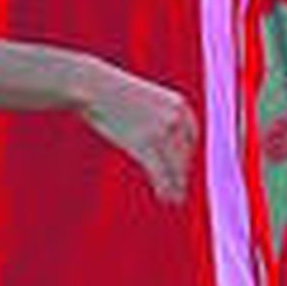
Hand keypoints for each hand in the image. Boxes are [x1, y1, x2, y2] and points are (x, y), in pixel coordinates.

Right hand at [79, 68, 197, 203]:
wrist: (94, 84)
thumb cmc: (114, 91)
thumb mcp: (146, 100)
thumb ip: (159, 116)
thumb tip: (162, 138)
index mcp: (180, 105)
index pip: (192, 137)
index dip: (187, 156)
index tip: (183, 169)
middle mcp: (176, 118)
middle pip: (185, 154)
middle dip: (182, 174)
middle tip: (179, 191)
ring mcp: (161, 131)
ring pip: (175, 167)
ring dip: (176, 187)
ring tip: (174, 200)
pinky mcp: (145, 144)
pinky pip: (160, 172)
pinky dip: (164, 188)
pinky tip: (165, 198)